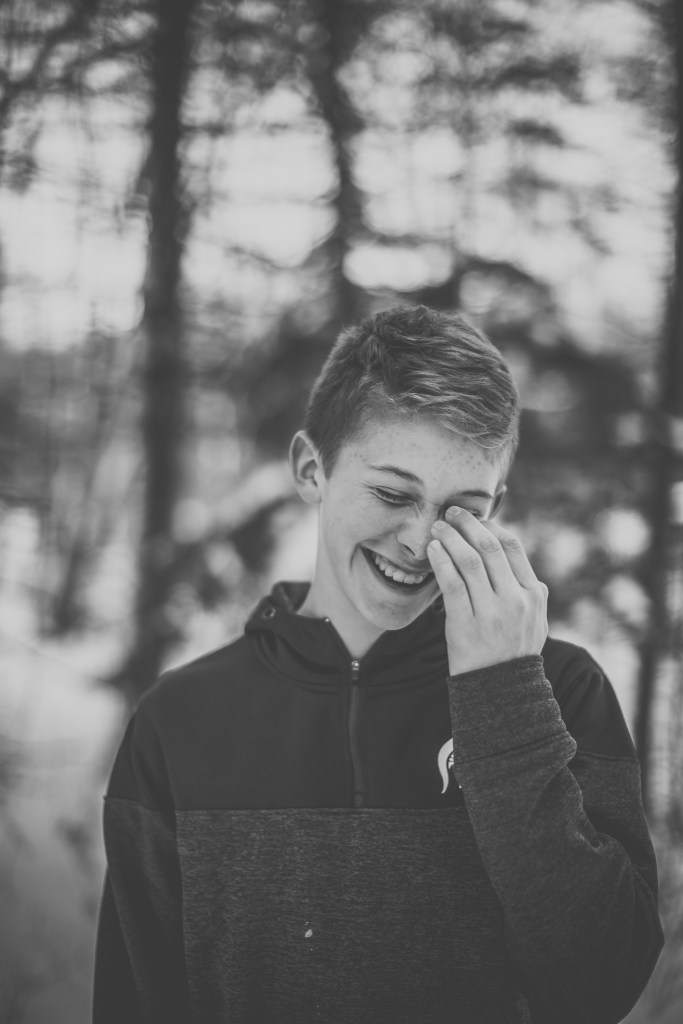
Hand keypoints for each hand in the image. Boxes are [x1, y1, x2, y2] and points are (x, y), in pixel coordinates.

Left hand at [427, 508, 547, 675]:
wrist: (501, 691)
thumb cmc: (513, 652)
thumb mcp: (535, 619)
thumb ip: (527, 589)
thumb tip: (510, 554)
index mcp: (533, 594)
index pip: (512, 547)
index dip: (490, 526)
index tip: (474, 519)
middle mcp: (515, 600)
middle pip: (489, 547)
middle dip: (467, 525)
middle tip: (450, 513)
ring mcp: (491, 613)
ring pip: (469, 561)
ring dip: (450, 538)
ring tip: (437, 528)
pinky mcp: (466, 624)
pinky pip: (452, 584)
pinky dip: (441, 562)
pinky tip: (433, 551)